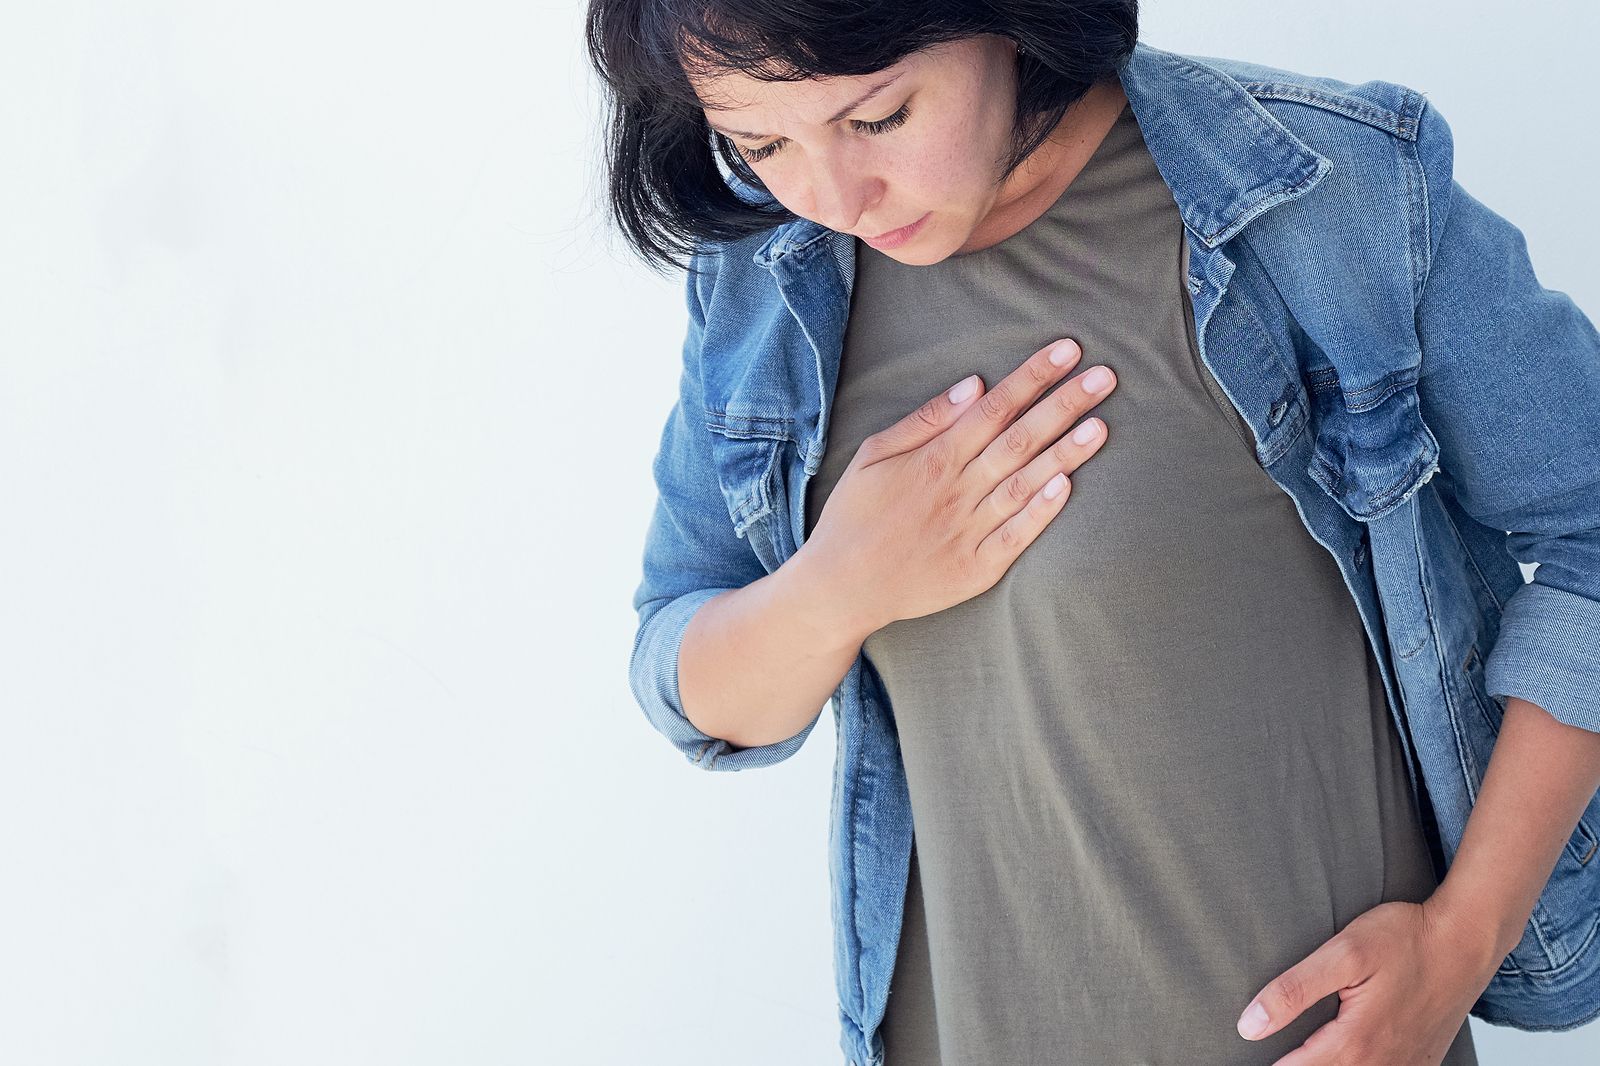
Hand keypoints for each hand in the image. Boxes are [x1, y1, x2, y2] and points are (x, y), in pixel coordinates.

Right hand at [797, 336, 1116, 634]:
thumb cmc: (853, 515)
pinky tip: (1069, 485)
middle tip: (1105, 377)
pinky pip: (1016, 536)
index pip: (994, 408)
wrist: (840, 587)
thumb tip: (975, 385)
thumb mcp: (872, 455)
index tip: (1068, 351)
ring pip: (1025, 484)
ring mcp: (970, 531)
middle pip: (1019, 439)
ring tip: (1101, 425)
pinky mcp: (976, 569)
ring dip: (1065, 453)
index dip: (1033, 378)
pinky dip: (1042, 512)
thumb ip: (925, 420)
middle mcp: (957, 491)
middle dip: (1063, 405)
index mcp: (935, 459)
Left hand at [1234, 896, 1501, 1064]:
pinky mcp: (1420, 1060)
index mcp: (1355, 1043)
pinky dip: (1357, 1065)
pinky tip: (1344, 1052)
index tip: (1244, 1052)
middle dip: (1298, 1064)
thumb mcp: (1342, 954)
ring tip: (1302, 1051)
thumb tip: (1250, 1025)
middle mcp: (1382, 1065)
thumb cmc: (1406, 940)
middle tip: (1273, 1052)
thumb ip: (1293, 990)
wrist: (1467, 941)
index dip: (1269, 1064)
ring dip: (1326, 1064)